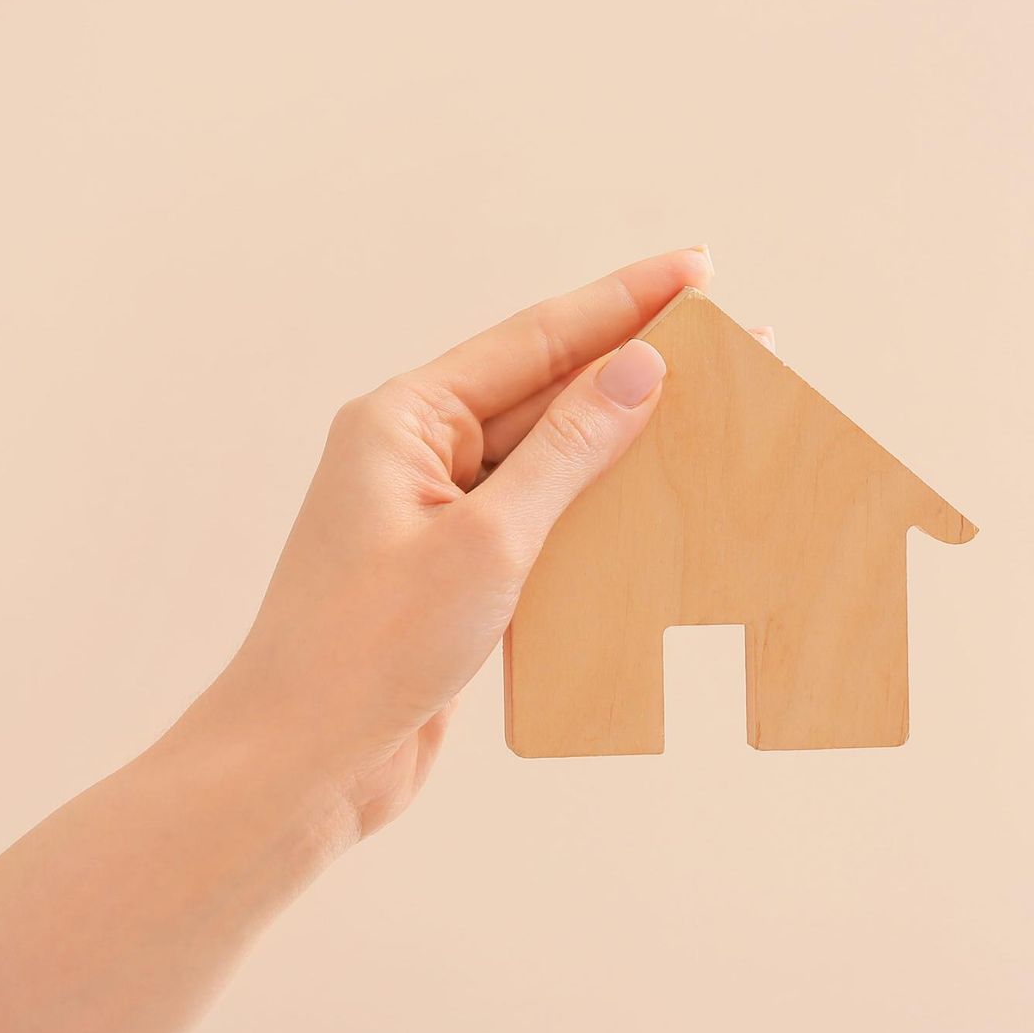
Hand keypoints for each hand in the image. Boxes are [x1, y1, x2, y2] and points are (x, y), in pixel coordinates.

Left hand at [175, 248, 711, 838]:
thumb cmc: (370, 650)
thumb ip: (570, 450)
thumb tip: (641, 369)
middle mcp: (418, 450)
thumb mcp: (490, 541)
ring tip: (710, 406)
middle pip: (549, 384)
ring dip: (627, 432)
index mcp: (404, 418)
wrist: (304, 764)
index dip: (626, 300)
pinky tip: (658, 496)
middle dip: (638, 358)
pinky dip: (602, 501)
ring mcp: (439, 510)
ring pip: (553, 451)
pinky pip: (545, 512)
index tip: (697, 268)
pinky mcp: (458, 568)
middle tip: (729, 329)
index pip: (536, 337)